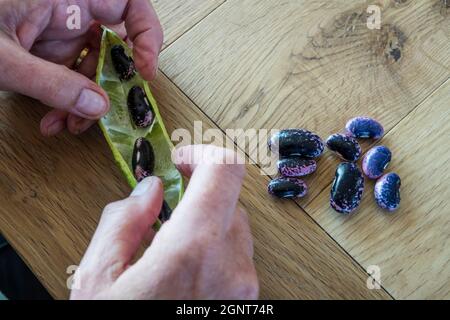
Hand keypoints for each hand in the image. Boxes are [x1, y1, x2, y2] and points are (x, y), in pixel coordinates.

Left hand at [0, 0, 162, 135]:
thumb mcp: (2, 58)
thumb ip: (52, 84)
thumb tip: (97, 106)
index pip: (127, 2)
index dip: (147, 33)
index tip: (144, 68)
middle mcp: (65, 10)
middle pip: (112, 43)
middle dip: (111, 82)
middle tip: (108, 109)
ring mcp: (54, 31)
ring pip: (90, 67)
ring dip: (85, 101)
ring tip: (70, 124)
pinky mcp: (42, 50)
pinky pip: (68, 77)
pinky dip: (65, 102)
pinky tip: (54, 120)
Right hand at [70, 145, 258, 299]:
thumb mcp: (98, 279)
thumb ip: (123, 222)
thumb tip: (149, 192)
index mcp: (193, 249)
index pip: (225, 170)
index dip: (203, 154)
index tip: (184, 159)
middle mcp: (231, 267)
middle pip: (229, 200)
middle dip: (199, 195)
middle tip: (170, 203)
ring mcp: (245, 289)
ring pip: (234, 230)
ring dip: (205, 225)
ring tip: (171, 246)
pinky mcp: (247, 303)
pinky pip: (236, 259)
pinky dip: (213, 251)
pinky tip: (184, 271)